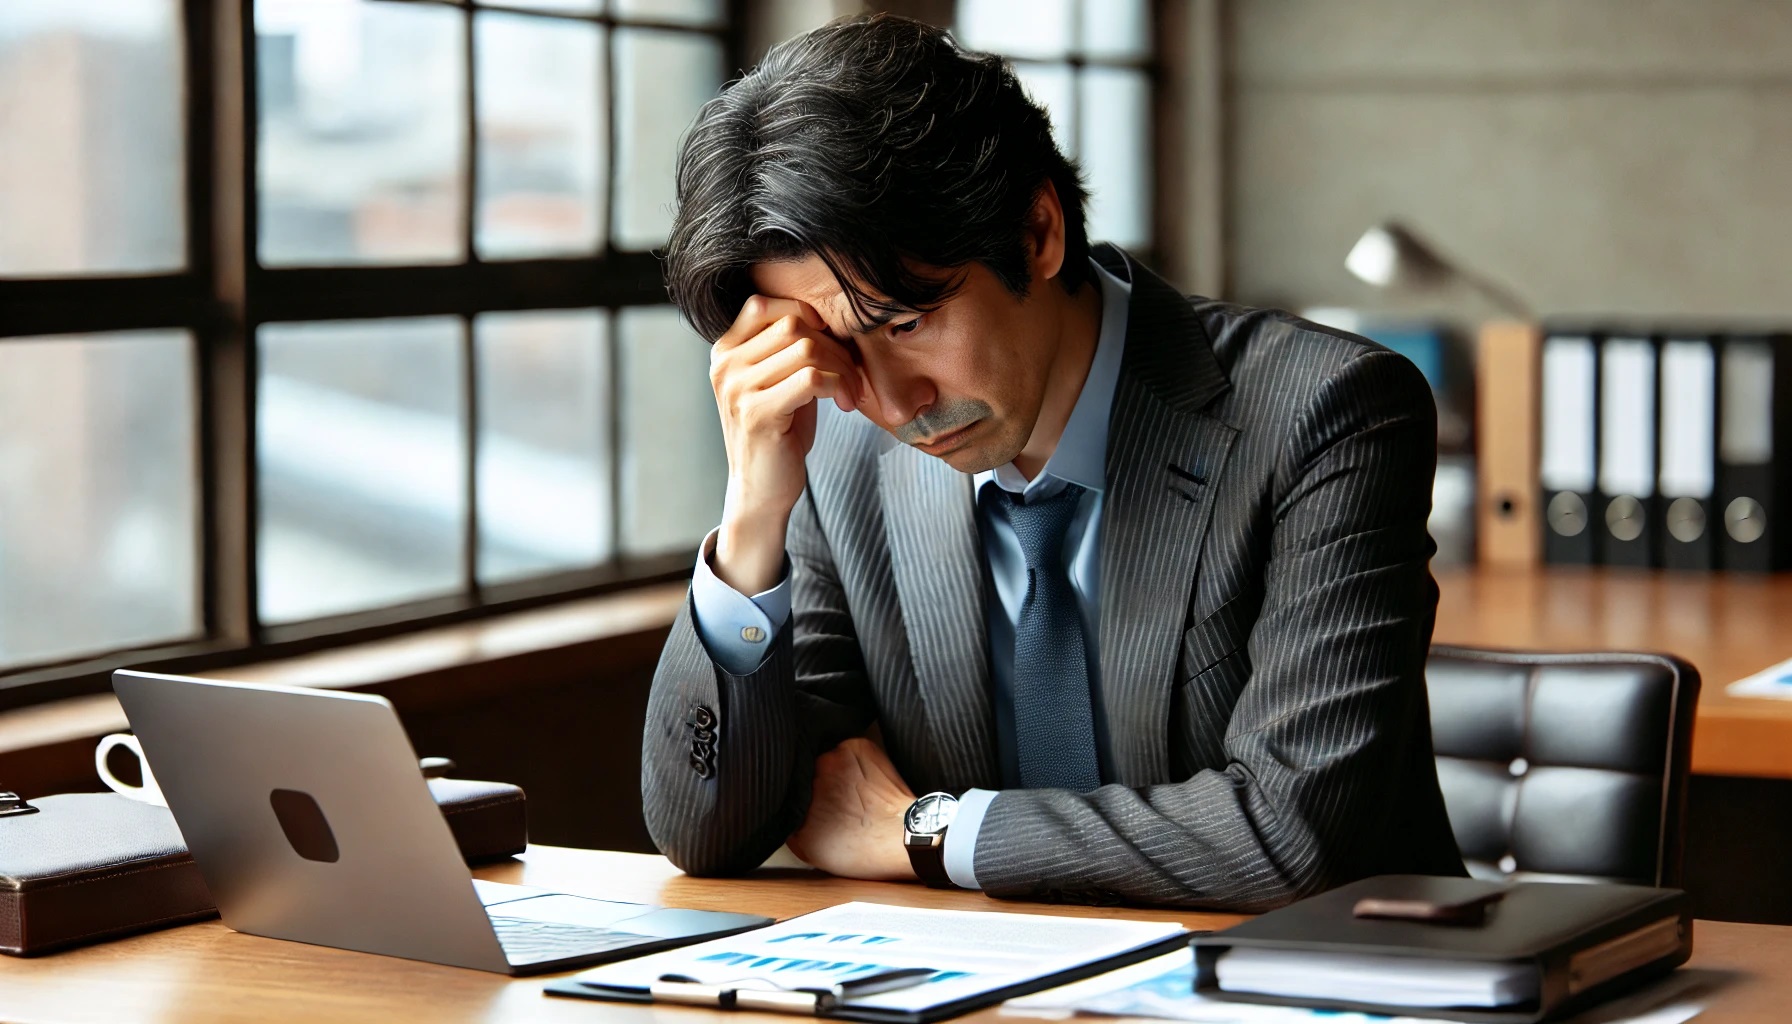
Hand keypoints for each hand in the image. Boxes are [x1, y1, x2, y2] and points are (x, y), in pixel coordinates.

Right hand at [709, 296, 865, 594]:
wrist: (761, 491)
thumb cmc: (779, 432)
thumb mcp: (777, 380)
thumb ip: (788, 347)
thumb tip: (831, 312)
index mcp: (724, 351)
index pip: (766, 303)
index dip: (806, 315)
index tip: (830, 345)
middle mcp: (724, 366)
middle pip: (793, 324)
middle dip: (834, 346)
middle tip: (852, 376)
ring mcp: (737, 390)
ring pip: (806, 348)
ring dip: (841, 368)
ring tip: (850, 393)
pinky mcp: (757, 414)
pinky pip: (811, 378)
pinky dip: (838, 385)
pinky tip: (844, 404)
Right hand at [786, 738, 917, 880]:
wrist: (902, 838)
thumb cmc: (858, 848)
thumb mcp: (806, 847)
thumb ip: (786, 822)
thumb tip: (783, 808)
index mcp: (799, 787)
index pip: (788, 781)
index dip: (794, 793)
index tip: (803, 803)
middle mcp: (817, 763)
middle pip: (806, 766)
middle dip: (812, 780)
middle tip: (828, 800)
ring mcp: (841, 751)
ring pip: (826, 757)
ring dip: (832, 770)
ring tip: (846, 793)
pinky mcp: (862, 745)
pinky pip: (848, 750)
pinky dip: (852, 762)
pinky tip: (860, 782)